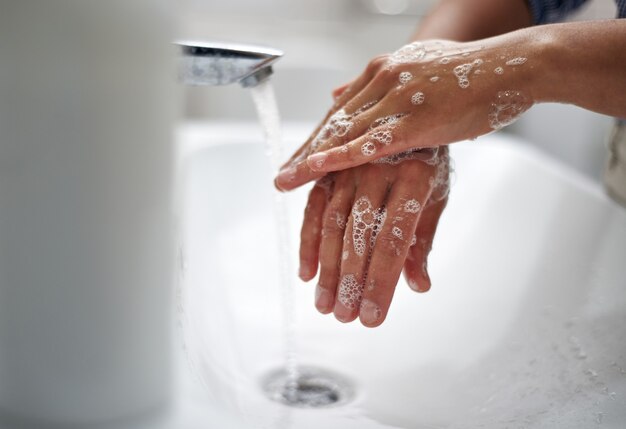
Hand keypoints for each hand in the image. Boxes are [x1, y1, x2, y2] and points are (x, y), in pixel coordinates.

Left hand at [276, 39, 532, 190]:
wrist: (511, 67)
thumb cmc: (470, 74)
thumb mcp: (416, 71)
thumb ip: (376, 84)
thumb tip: (337, 92)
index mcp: (382, 71)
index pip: (338, 110)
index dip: (315, 138)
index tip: (296, 159)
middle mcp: (382, 81)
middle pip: (333, 124)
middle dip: (304, 154)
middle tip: (281, 176)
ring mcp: (396, 100)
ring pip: (343, 134)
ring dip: (311, 161)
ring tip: (286, 182)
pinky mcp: (416, 121)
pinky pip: (370, 143)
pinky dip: (340, 157)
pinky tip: (316, 170)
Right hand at [298, 147, 449, 326]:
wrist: (410, 109)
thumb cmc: (428, 160)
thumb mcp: (434, 197)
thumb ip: (421, 242)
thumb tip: (418, 286)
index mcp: (415, 177)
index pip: (393, 240)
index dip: (380, 281)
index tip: (372, 317)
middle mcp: (379, 169)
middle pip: (359, 235)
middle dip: (350, 281)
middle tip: (344, 316)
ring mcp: (350, 165)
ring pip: (333, 224)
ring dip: (326, 269)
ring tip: (325, 305)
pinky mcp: (328, 166)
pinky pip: (314, 206)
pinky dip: (308, 241)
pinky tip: (307, 273)